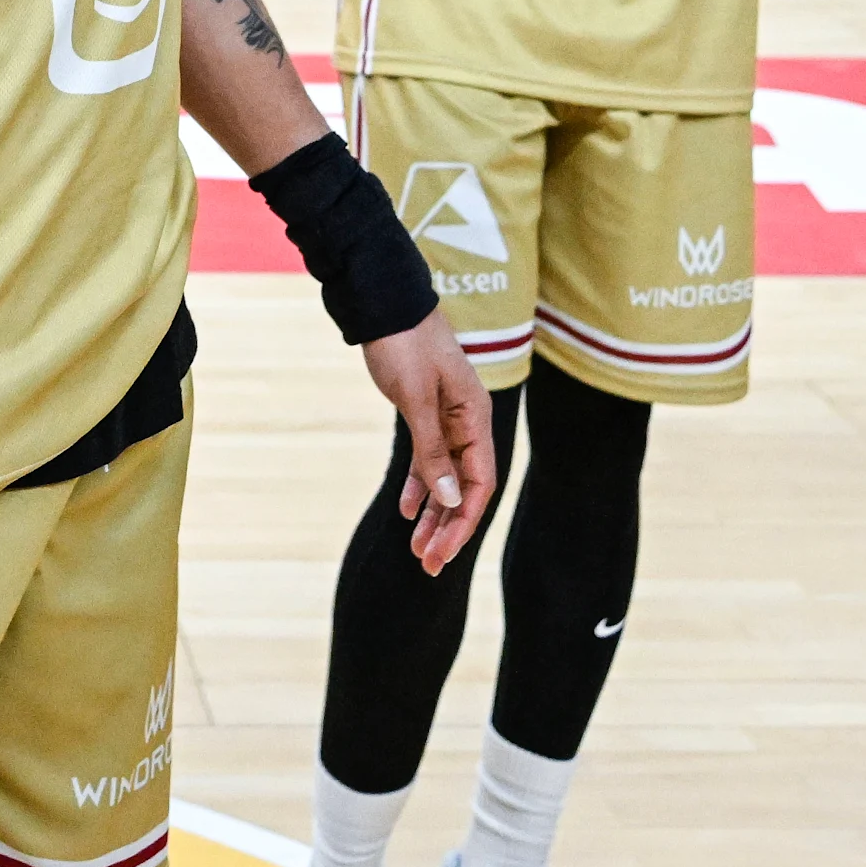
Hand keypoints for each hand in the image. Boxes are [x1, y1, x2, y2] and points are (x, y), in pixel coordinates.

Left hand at [357, 312, 496, 574]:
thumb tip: (452, 500)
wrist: (384, 301)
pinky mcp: (425, 411)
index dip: (464, 522)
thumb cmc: (403, 342)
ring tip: (417, 548)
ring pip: (445, 476)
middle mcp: (468, 421)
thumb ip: (433, 450)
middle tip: (428, 565)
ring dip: (432, 512)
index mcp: (476, 417)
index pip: (481, 483)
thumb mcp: (416, 399)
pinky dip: (418, 483)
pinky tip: (405, 509)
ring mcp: (447, 417)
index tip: (442, 553)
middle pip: (465, 486)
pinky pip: (427, 457)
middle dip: (448, 527)